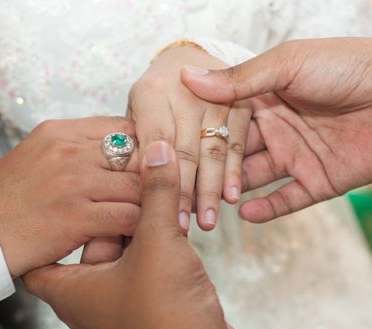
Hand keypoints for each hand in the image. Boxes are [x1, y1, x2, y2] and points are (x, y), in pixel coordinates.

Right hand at [0, 117, 140, 276]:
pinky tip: (135, 233)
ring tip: (150, 217)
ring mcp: (74, 182)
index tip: (145, 169)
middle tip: (158, 195)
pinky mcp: (76, 217)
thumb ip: (75, 148)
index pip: (124, 128)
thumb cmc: (8, 199)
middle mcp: (69, 151)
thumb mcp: (36, 155)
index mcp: (60, 132)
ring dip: (149, 204)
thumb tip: (116, 149)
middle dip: (151, 177)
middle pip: (136, 155)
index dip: (142, 149)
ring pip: (138, 186)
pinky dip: (139, 226)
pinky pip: (128, 216)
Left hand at [23, 141, 231, 328]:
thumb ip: (155, 193)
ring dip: (134, 222)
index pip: (40, 253)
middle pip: (87, 240)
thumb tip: (158, 152)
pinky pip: (140, 260)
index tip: (60, 193)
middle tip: (119, 179)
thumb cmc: (163, 315)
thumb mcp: (156, 242)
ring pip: (118, 248)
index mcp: (70, 289)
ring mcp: (116, 300)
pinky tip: (168, 218)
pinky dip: (150, 240)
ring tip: (149, 191)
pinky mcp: (143, 300)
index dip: (50, 222)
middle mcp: (88, 296)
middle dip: (106, 210)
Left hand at [128, 45, 250, 230]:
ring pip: (213, 151)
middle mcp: (185, 93)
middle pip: (185, 151)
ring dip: (211, 189)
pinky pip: (236, 144)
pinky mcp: (239, 105)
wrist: (187, 57)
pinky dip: (234, 172)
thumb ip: (136, 138)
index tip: (158, 212)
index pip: (156, 142)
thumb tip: (132, 185)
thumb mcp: (135, 108)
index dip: (159, 180)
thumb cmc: (153, 94)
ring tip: (208, 221)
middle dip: (185, 193)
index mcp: (151, 93)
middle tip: (182, 227)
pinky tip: (232, 197)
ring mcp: (215, 98)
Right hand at [182, 38, 371, 222]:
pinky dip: (266, 209)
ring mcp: (295, 156)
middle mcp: (275, 128)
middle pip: (232, 154)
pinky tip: (243, 213)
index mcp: (264, 98)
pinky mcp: (318, 180)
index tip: (168, 152)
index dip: (198, 137)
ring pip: (252, 179)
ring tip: (203, 208)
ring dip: (228, 192)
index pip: (221, 122)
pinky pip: (287, 199)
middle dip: (207, 172)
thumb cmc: (349, 66)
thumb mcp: (288, 64)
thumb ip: (238, 78)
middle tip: (179, 190)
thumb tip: (187, 76)